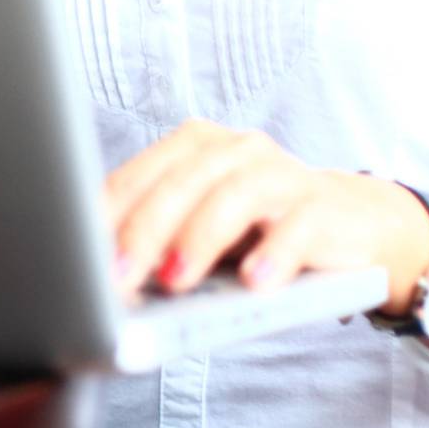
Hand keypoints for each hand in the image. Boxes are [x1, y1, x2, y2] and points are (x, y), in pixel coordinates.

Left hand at [104, 120, 428, 310]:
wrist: (349, 223)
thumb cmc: (255, 231)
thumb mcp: (201, 229)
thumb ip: (161, 239)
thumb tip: (102, 278)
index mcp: (195, 145)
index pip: (142, 174)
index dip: (109, 214)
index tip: (79, 253)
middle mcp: (236, 148)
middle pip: (182, 182)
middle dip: (144, 230)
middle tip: (119, 275)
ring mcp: (282, 172)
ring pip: (234, 196)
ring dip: (200, 239)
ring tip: (175, 280)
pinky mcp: (322, 205)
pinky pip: (296, 225)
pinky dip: (274, 253)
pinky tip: (254, 282)